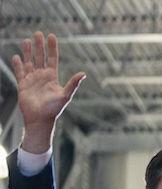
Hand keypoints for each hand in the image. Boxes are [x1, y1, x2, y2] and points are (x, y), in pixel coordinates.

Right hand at [11, 32, 85, 152]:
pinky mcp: (22, 85)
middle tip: (38, 33)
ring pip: (29, 62)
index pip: (52, 58)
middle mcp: (42, 77)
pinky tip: (16, 56)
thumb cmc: (53, 110)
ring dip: (28, 52)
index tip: (51, 36)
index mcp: (52, 77)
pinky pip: (19, 72)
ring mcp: (32, 80)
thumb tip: (83, 73)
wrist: (39, 120)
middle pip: (40, 57)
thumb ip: (73, 84)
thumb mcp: (65, 95)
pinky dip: (17, 64)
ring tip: (27, 40)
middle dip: (39, 46)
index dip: (52, 48)